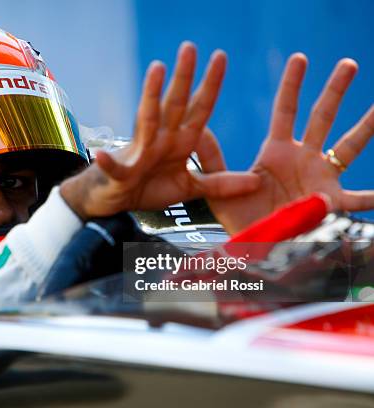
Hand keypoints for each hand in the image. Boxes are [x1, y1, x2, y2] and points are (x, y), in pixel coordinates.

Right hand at [61, 42, 259, 219]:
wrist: (116, 201)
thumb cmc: (149, 188)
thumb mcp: (190, 188)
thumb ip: (220, 185)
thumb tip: (258, 183)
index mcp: (180, 142)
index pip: (198, 109)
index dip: (210, 85)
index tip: (220, 56)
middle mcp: (160, 140)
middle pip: (174, 104)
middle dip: (184, 77)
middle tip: (190, 46)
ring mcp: (140, 153)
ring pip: (147, 120)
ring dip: (151, 95)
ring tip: (156, 69)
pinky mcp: (120, 174)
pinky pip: (115, 168)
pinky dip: (108, 163)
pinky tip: (102, 156)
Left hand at [201, 53, 373, 233]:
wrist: (252, 246)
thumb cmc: (239, 217)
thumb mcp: (220, 186)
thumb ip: (211, 158)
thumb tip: (199, 130)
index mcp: (277, 151)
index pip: (286, 110)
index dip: (292, 85)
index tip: (300, 58)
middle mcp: (303, 158)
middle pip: (321, 117)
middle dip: (334, 91)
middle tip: (348, 63)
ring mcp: (320, 178)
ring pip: (349, 147)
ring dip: (366, 126)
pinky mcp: (330, 203)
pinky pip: (357, 199)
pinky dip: (372, 196)